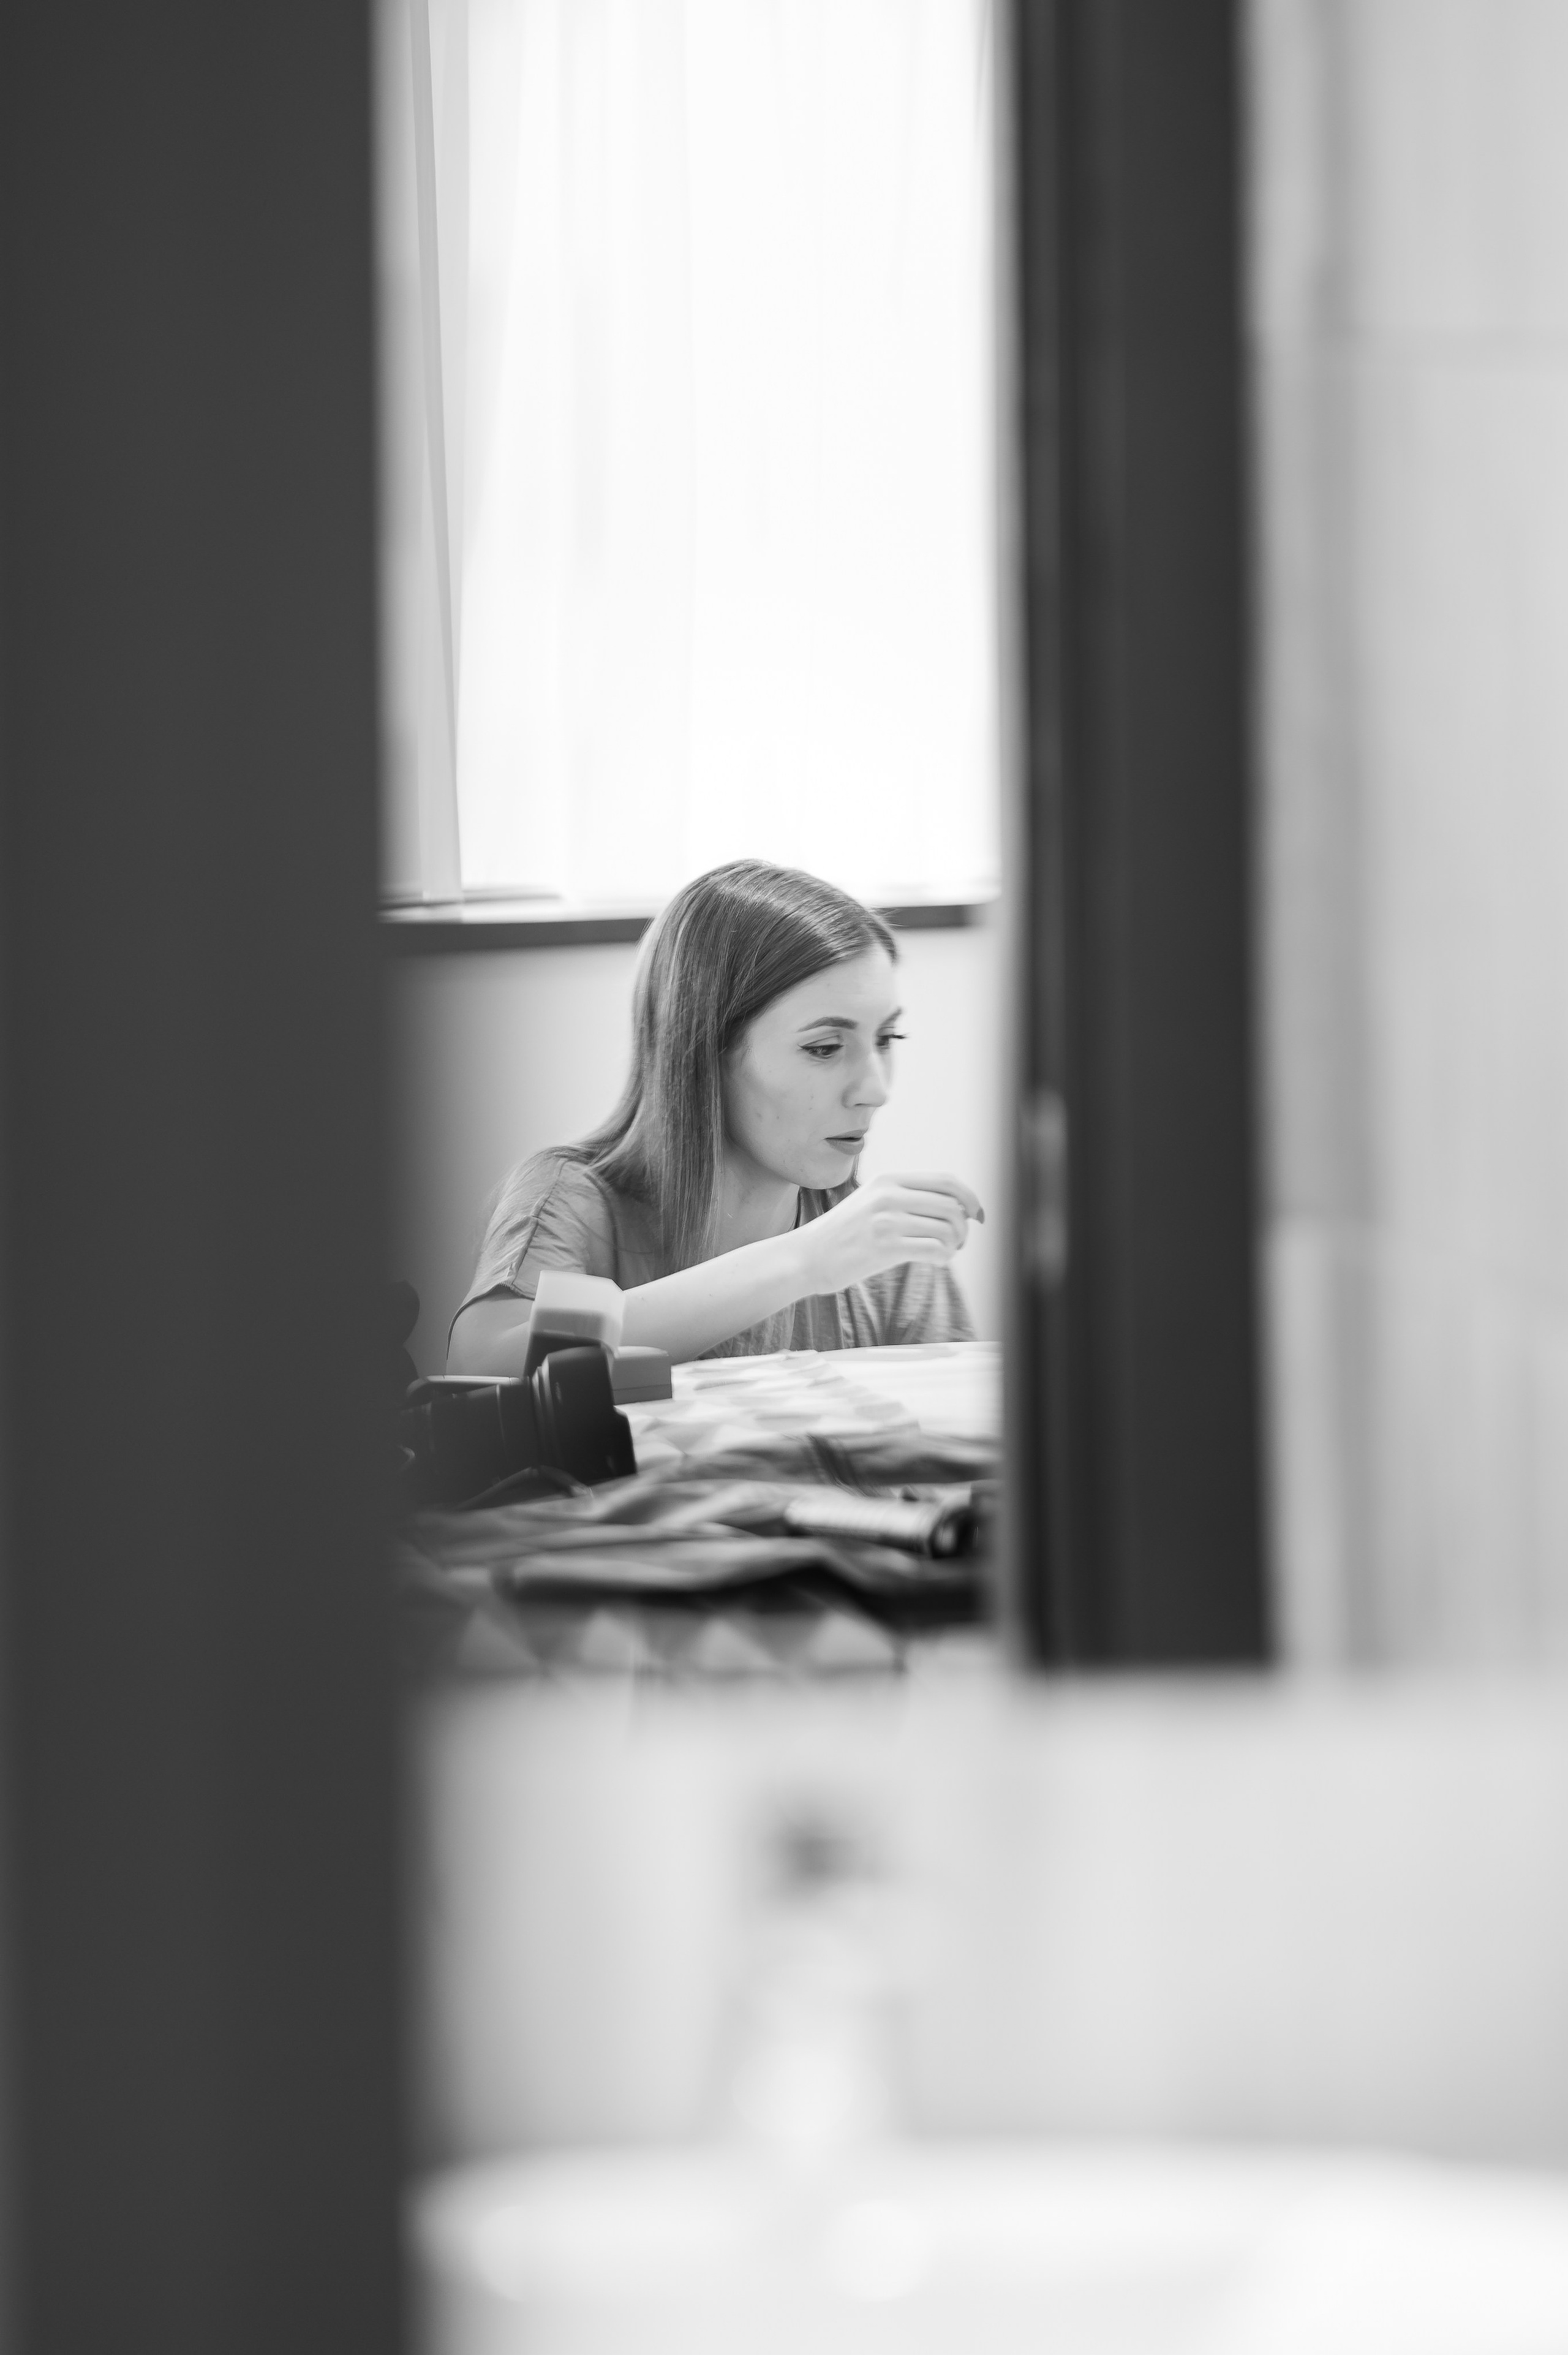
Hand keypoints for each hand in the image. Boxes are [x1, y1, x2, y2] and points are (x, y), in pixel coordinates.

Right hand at [801, 1171, 983, 1294]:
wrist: (805, 1257)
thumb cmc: (842, 1235)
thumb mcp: (871, 1201)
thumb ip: (906, 1197)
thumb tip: (955, 1208)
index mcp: (888, 1179)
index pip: (946, 1180)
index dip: (970, 1196)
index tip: (978, 1215)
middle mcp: (889, 1194)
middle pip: (952, 1205)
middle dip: (964, 1227)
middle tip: (957, 1242)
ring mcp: (887, 1220)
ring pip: (947, 1228)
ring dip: (955, 1245)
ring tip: (944, 1252)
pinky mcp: (885, 1247)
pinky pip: (935, 1249)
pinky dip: (944, 1258)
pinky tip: (936, 1261)